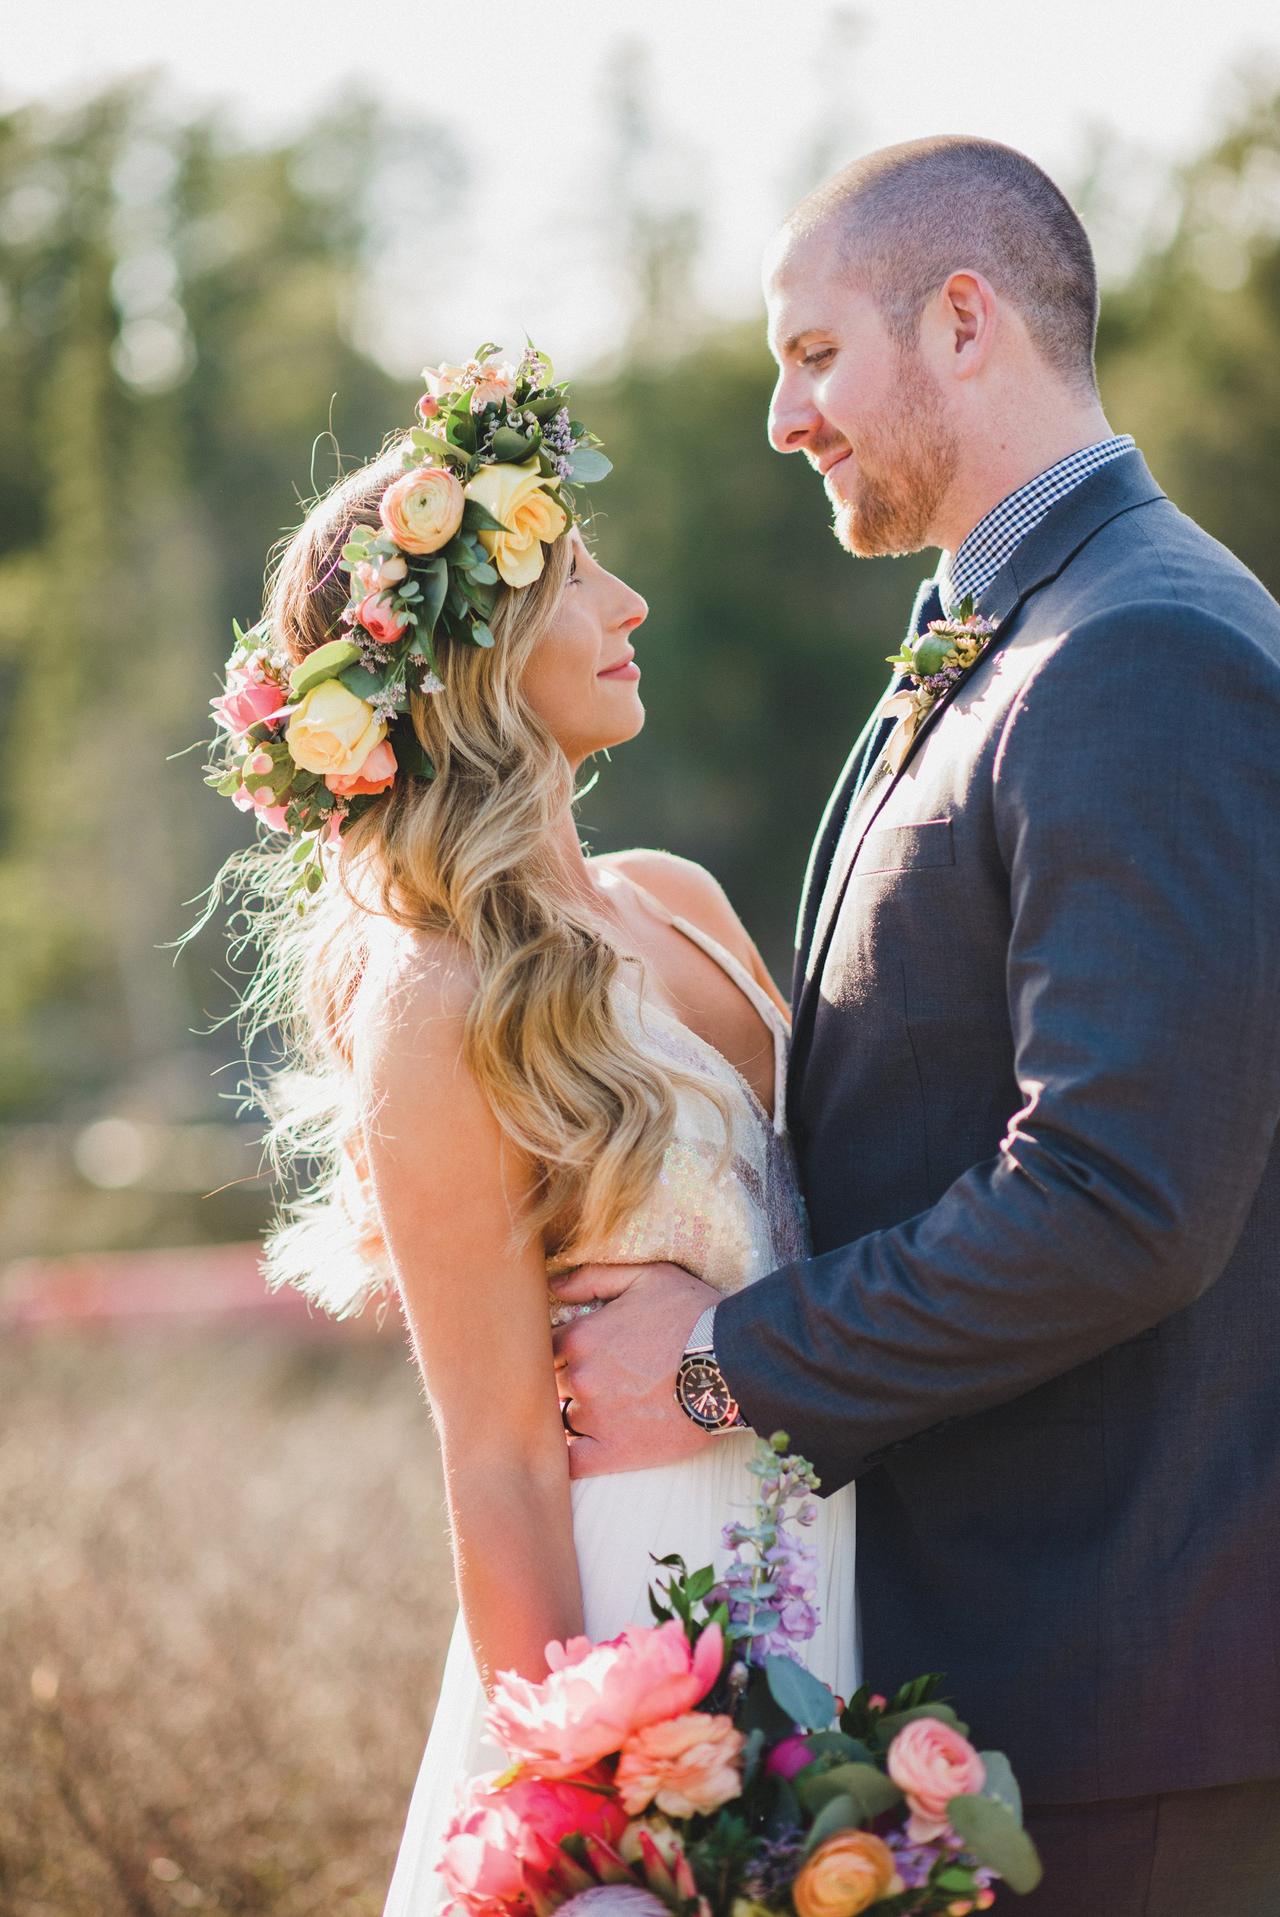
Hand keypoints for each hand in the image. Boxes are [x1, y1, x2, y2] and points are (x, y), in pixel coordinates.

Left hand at [550, 1262, 722, 1477]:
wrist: (733, 1364)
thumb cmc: (693, 1315)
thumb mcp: (647, 1277)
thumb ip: (593, 1278)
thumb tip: (553, 1286)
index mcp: (581, 1336)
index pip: (544, 1346)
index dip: (558, 1349)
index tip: (575, 1352)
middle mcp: (580, 1377)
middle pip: (550, 1383)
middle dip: (565, 1380)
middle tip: (595, 1379)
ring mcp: (594, 1417)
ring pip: (562, 1419)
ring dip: (575, 1415)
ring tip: (605, 1410)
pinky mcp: (613, 1452)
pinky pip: (572, 1463)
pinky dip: (569, 1459)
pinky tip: (579, 1450)